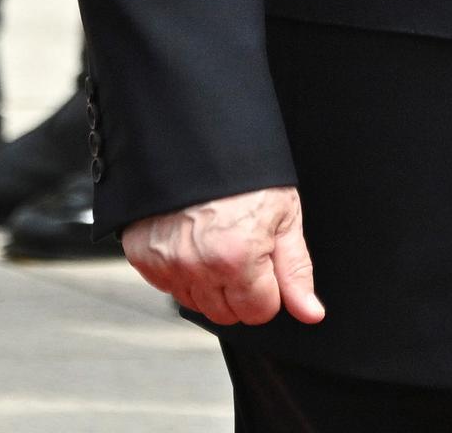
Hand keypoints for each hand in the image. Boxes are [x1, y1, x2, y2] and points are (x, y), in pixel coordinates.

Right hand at [124, 185, 323, 326]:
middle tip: (239, 248)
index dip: (267, 289)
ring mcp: (166, 262)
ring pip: (196, 303)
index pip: (259, 312)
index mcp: (238, 257)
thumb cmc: (243, 172)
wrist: (194, 137)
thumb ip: (295, 270)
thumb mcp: (284, 215)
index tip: (263, 262)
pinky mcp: (142, 256)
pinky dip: (180, 270)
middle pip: (226, 313)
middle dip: (238, 289)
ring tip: (214, 241)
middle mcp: (198, 265)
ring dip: (208, 283)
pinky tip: (191, 240)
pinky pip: (167, 285)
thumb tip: (309, 312)